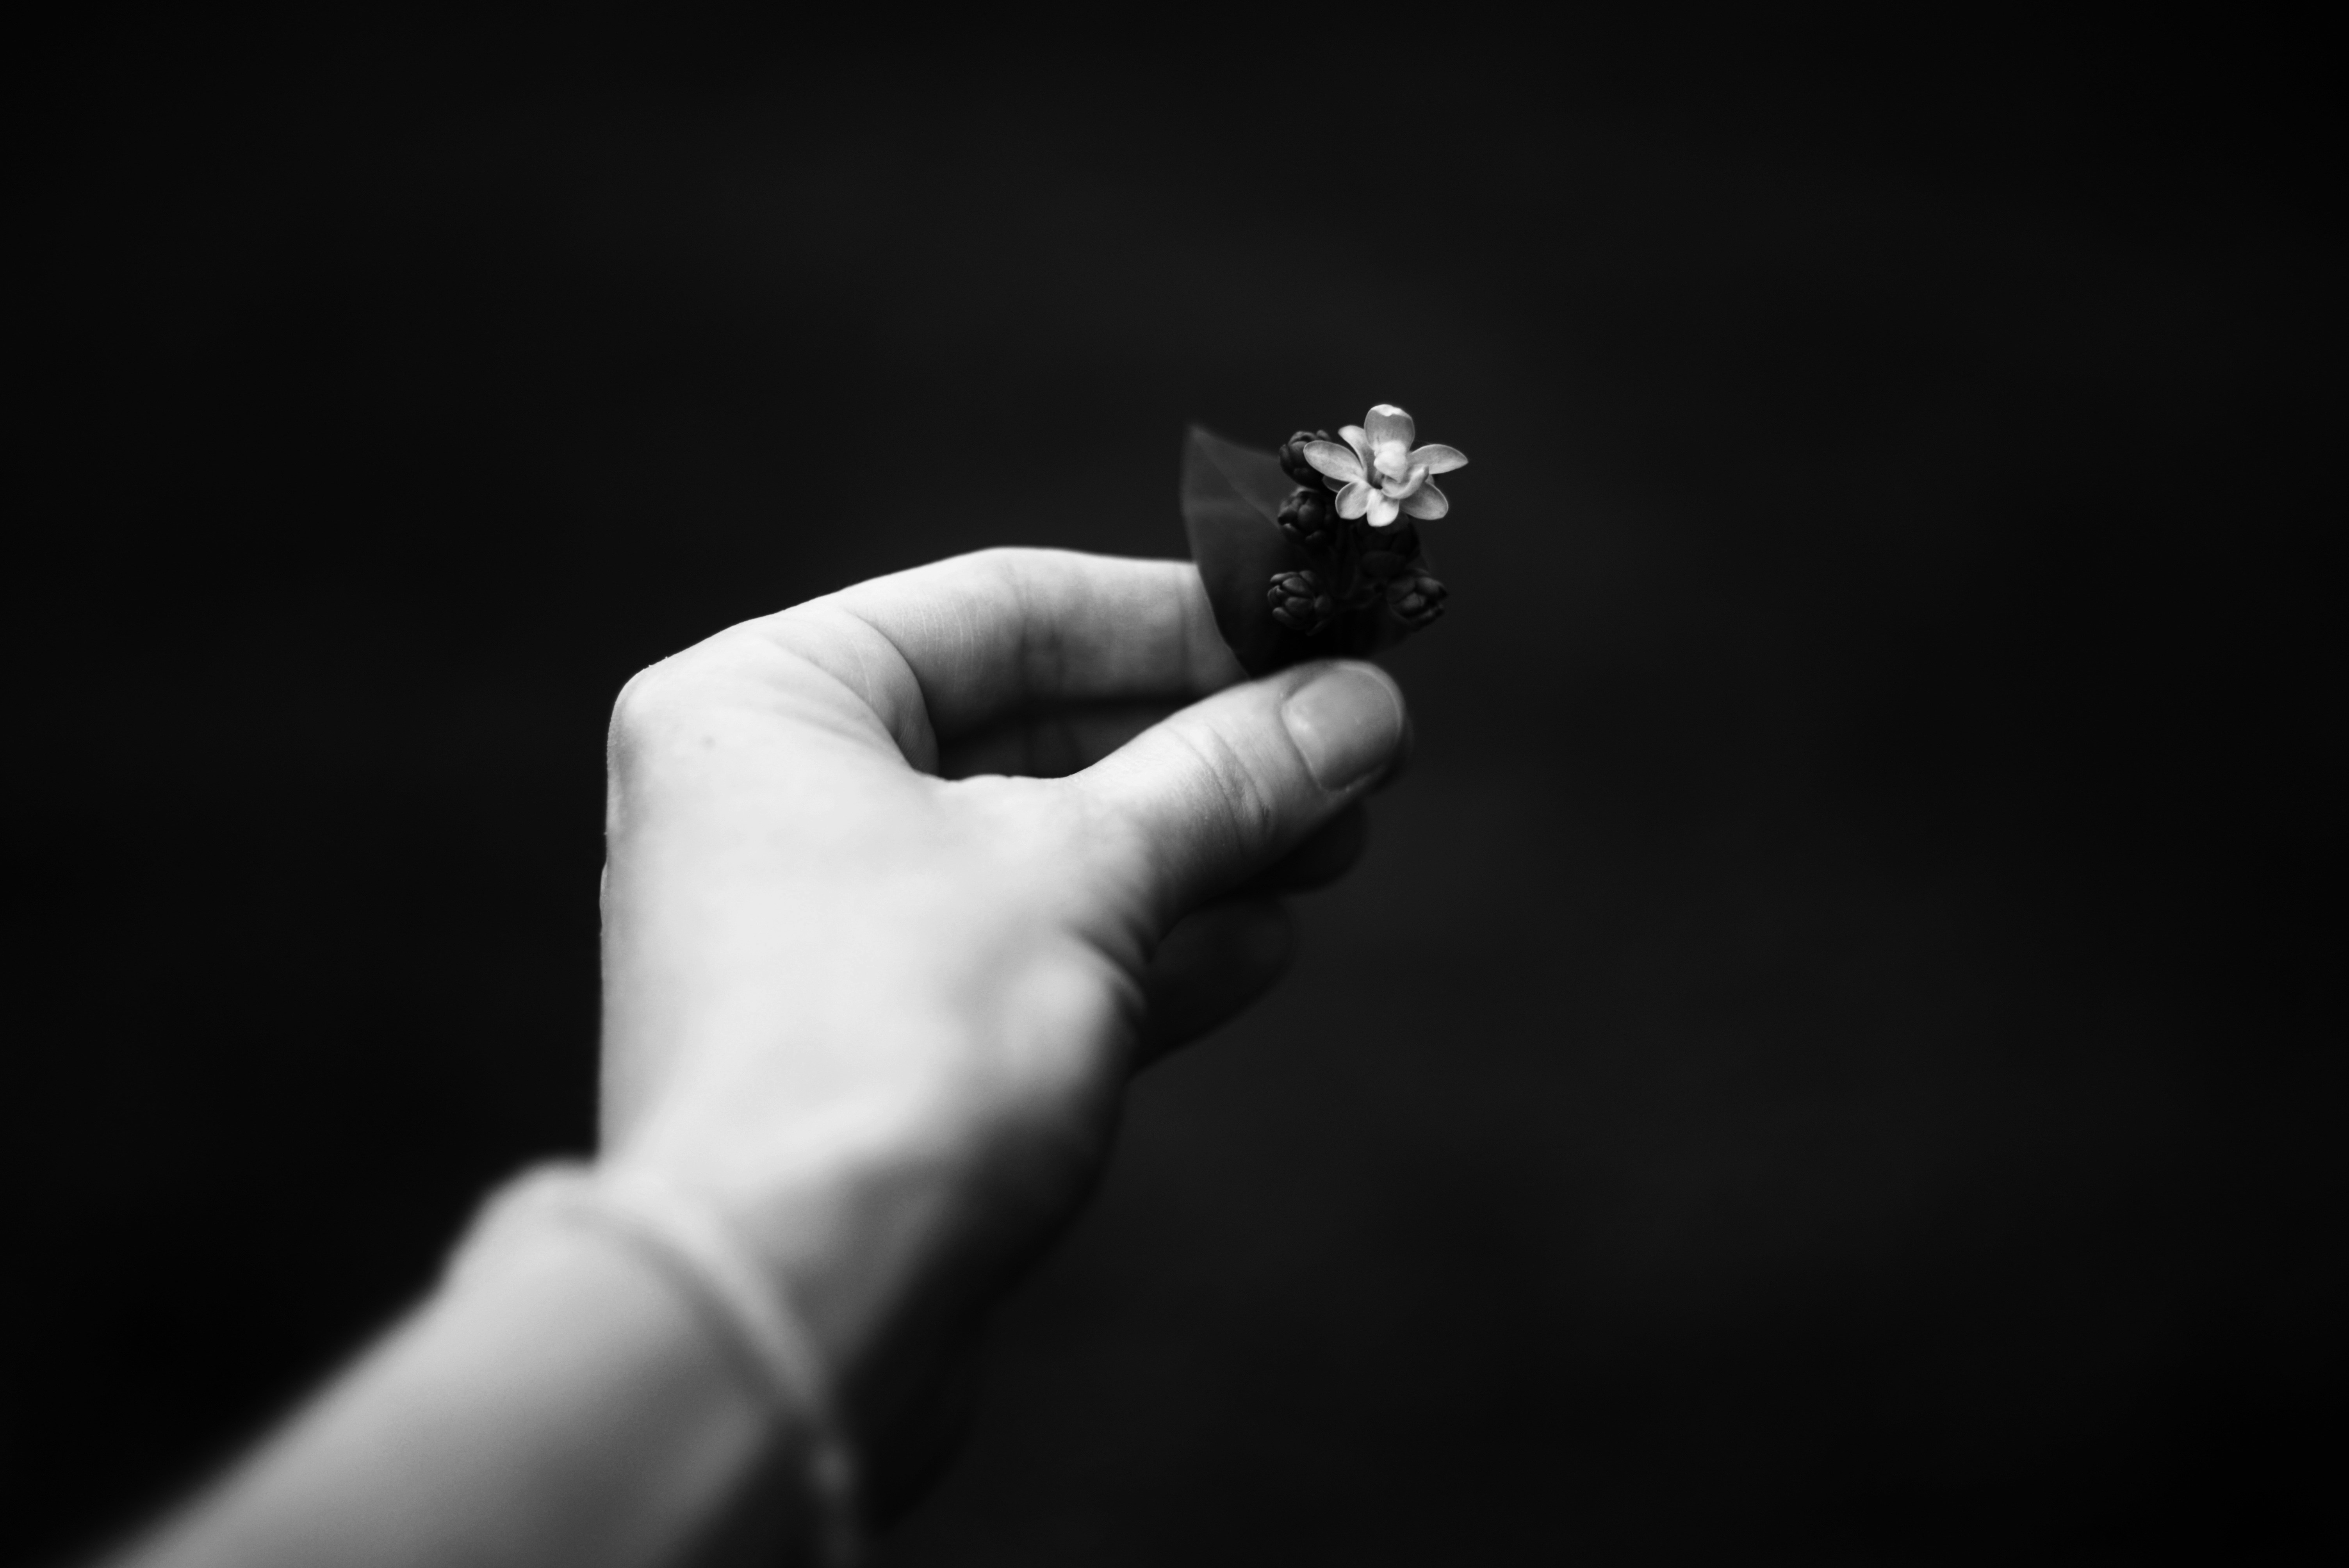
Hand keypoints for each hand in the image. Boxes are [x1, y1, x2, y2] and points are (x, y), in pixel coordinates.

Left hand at [596, 548, 1410, 1494]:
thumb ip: (1223, 777)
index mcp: (767, 704)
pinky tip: (1262, 940)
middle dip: (1199, 746)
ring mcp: (816, 936)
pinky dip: (1144, 948)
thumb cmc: (897, 1044)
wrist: (788, 1315)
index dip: (1175, 614)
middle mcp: (770, 805)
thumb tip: (1358, 706)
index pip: (1003, 607)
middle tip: (1353, 747)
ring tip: (1336, 837)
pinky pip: (1026, 964)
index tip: (1310, 631)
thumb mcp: (1088, 874)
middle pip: (1027, 730)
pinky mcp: (871, 1052)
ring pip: (1039, 856)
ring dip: (1193, 848)